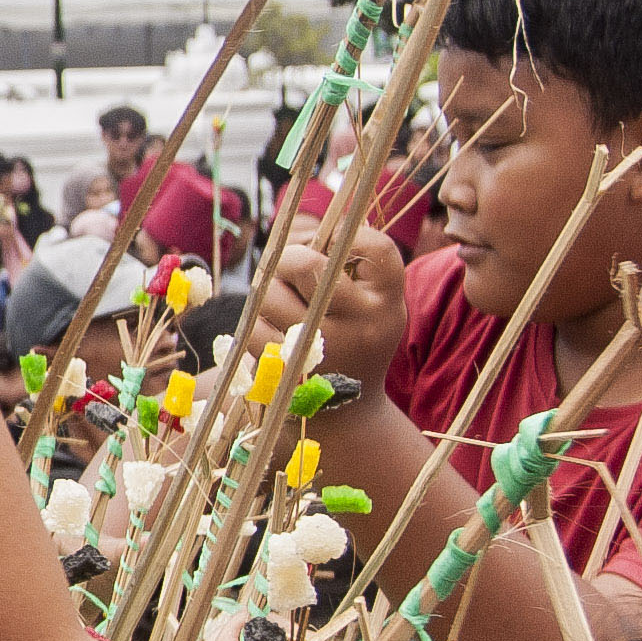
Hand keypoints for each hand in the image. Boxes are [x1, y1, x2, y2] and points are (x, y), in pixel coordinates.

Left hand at [255, 218, 407, 390]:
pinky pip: (253, 325)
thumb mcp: (371, 307)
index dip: (347, 233)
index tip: (333, 242)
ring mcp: (324, 348)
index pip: (375, 247)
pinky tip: (274, 334)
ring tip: (285, 306)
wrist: (348, 415)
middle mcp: (362, 324)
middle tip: (290, 269)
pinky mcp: (287, 369)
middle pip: (304, 262)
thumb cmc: (354, 340)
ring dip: (268, 292)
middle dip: (288, 258)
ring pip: (270, 292)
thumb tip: (313, 225)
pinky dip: (256, 323)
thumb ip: (350, 266)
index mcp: (388, 302)